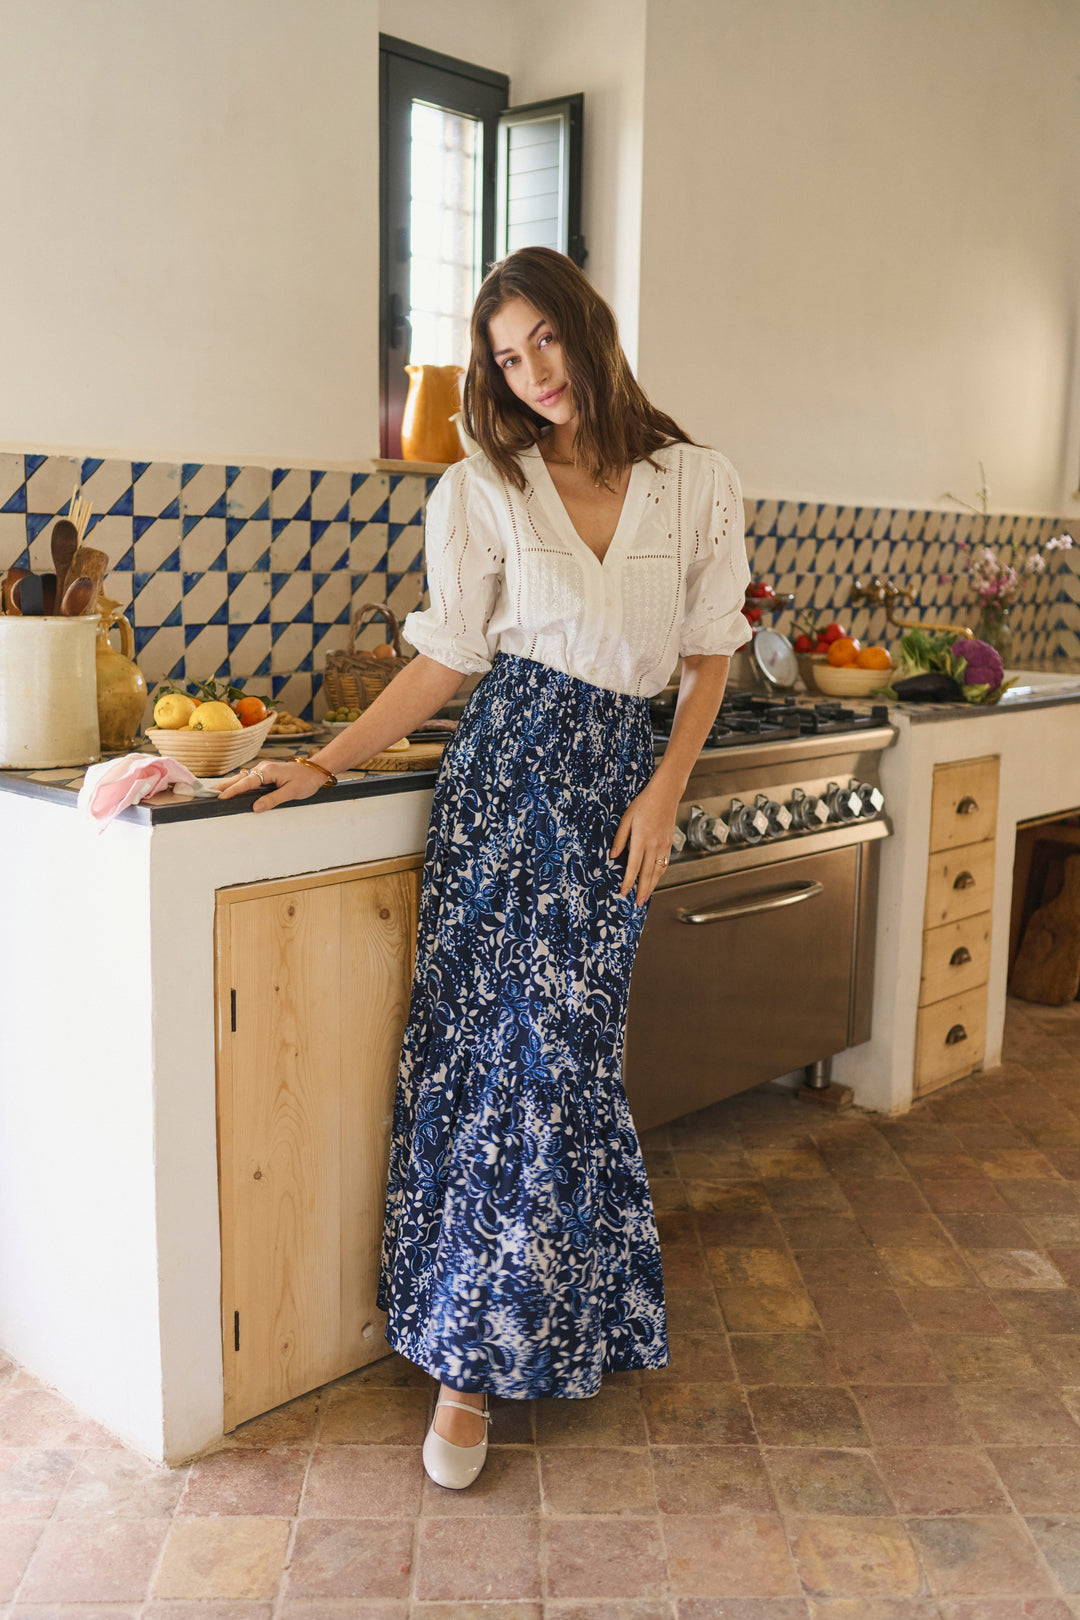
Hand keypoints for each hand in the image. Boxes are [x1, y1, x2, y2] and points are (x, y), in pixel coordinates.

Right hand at [216, 759, 324, 811]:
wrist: (315, 771)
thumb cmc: (305, 781)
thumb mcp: (292, 792)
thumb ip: (273, 799)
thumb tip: (255, 808)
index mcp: (268, 771)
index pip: (247, 782)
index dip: (233, 790)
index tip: (220, 797)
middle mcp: (262, 768)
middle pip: (239, 778)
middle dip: (223, 786)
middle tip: (207, 795)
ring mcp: (262, 770)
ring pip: (241, 778)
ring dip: (228, 785)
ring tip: (213, 794)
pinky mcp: (264, 774)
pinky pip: (247, 780)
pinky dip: (237, 785)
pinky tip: (229, 791)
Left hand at [610, 780, 678, 906]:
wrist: (665, 794)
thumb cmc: (643, 804)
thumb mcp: (626, 819)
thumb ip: (619, 839)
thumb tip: (613, 857)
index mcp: (641, 839)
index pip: (634, 866)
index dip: (628, 881)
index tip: (623, 892)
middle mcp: (654, 845)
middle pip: (648, 874)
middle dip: (642, 890)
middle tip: (638, 903)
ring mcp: (664, 845)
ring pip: (658, 871)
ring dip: (652, 886)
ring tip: (646, 897)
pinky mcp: (669, 843)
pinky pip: (664, 864)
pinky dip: (659, 875)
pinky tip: (655, 881)